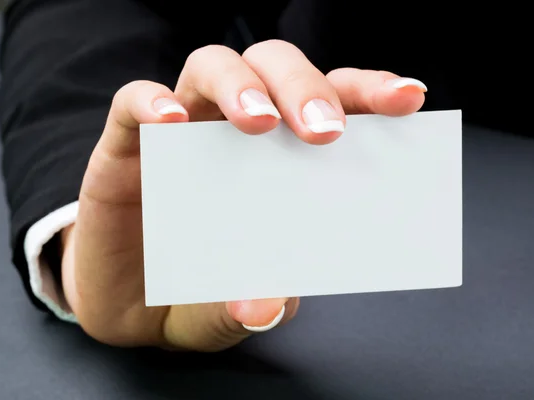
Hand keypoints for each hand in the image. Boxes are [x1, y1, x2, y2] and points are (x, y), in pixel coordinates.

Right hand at [61, 40, 425, 350]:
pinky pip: (132, 102)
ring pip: (212, 66)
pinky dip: (150, 102)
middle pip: (275, 68)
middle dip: (305, 87)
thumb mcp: (236, 308)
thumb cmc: (199, 291)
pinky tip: (168, 121)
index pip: (331, 103)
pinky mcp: (126, 145)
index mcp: (281, 156)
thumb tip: (267, 304)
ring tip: (256, 123)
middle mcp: (235, 130)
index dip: (368, 93)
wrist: (132, 303)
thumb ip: (255, 308)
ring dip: (240, 85)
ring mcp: (182, 132)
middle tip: (323, 132)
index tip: (407, 99)